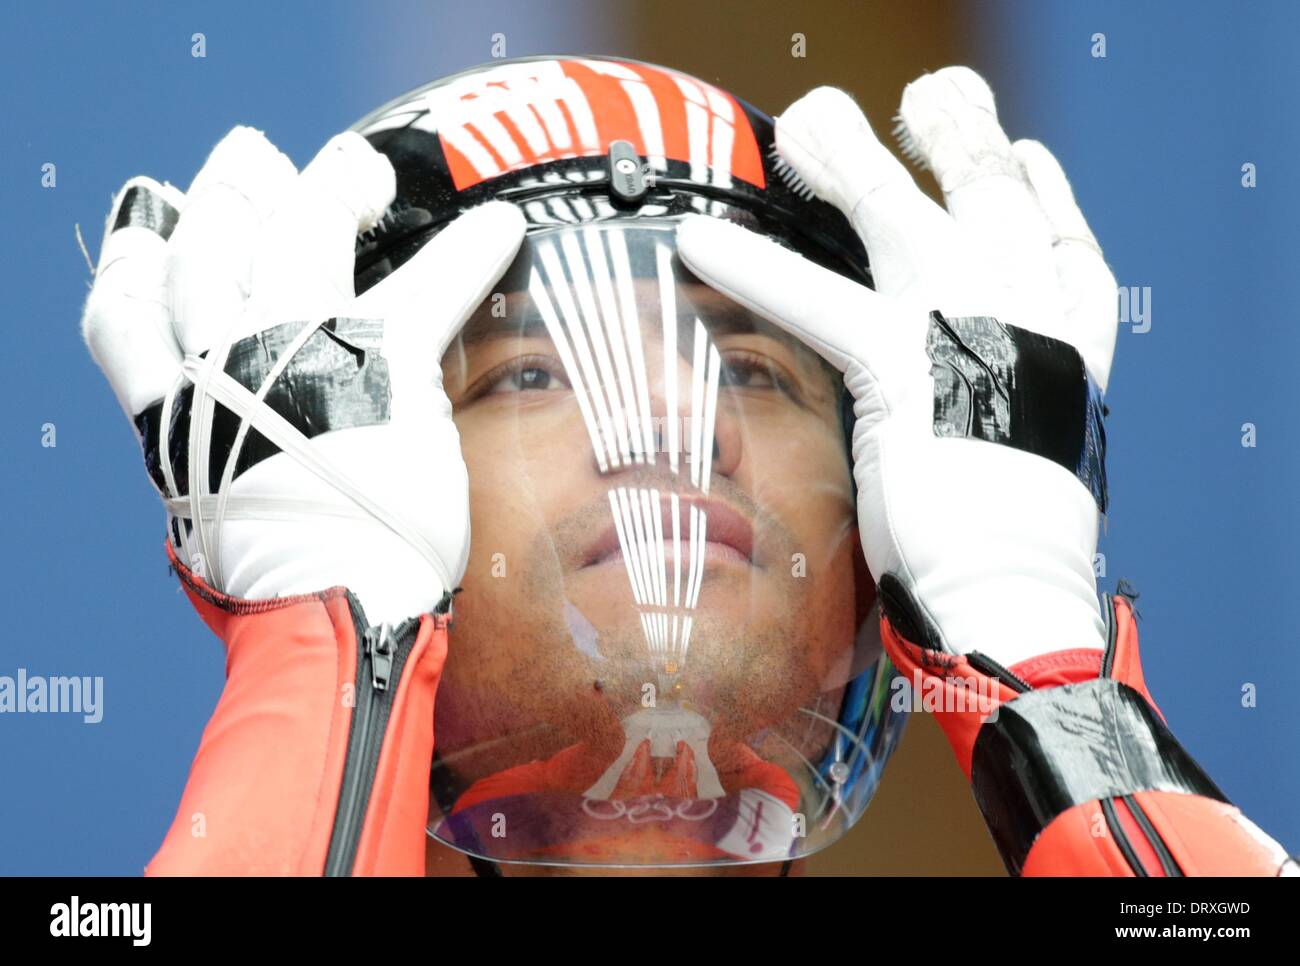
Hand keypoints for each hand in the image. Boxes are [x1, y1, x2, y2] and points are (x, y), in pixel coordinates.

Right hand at [82, 126, 525, 624]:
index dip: (136, 264)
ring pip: (302, 231)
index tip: (149, 229)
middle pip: (211, 247)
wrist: (331, 610)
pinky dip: (470, 250)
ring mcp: (297, 349)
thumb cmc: (284, 592)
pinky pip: (431, 282)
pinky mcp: (380, 356)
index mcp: (179, 415)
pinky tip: (501, 225)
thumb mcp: (219, 535)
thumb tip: (230, 498)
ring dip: (334, 186)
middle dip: (231, 193)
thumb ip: (225, 486)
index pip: (126, 318)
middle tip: (254, 157)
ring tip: (365, 168)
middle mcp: (223, 367)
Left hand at [677, 68, 1117, 666]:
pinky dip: (751, 265)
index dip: (1039, 189)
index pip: (1062, 239)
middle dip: (955, 132)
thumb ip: (986, 407)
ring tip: (806, 128)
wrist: (1014, 600)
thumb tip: (950, 416)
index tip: (1020, 154)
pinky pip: (817, 295)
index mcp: (1069, 342)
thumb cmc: (1009, 550)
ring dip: (848, 159)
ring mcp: (971, 327)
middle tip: (924, 97)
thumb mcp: (1019, 457)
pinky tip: (699, 240)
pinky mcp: (902, 363)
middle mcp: (1030, 313)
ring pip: (901, 211)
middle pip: (990, 189)